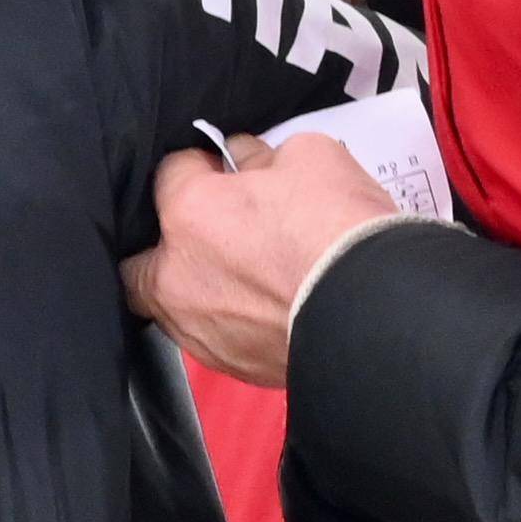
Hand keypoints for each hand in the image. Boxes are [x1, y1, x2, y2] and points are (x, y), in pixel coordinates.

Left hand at [122, 134, 405, 389]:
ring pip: (172, 305)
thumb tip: (248, 162)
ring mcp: (197, 329)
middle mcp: (177, 277)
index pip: (171, 172)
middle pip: (144, 256)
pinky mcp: (228, 364)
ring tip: (241, 275)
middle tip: (212, 232)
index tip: (223, 171)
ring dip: (195, 286)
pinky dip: (226, 321)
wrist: (376, 311)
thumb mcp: (310, 157)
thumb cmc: (341, 228)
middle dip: (167, 242)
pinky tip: (259, 309)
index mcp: (188, 214)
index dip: (201, 167)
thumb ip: (263, 157)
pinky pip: (210, 336)